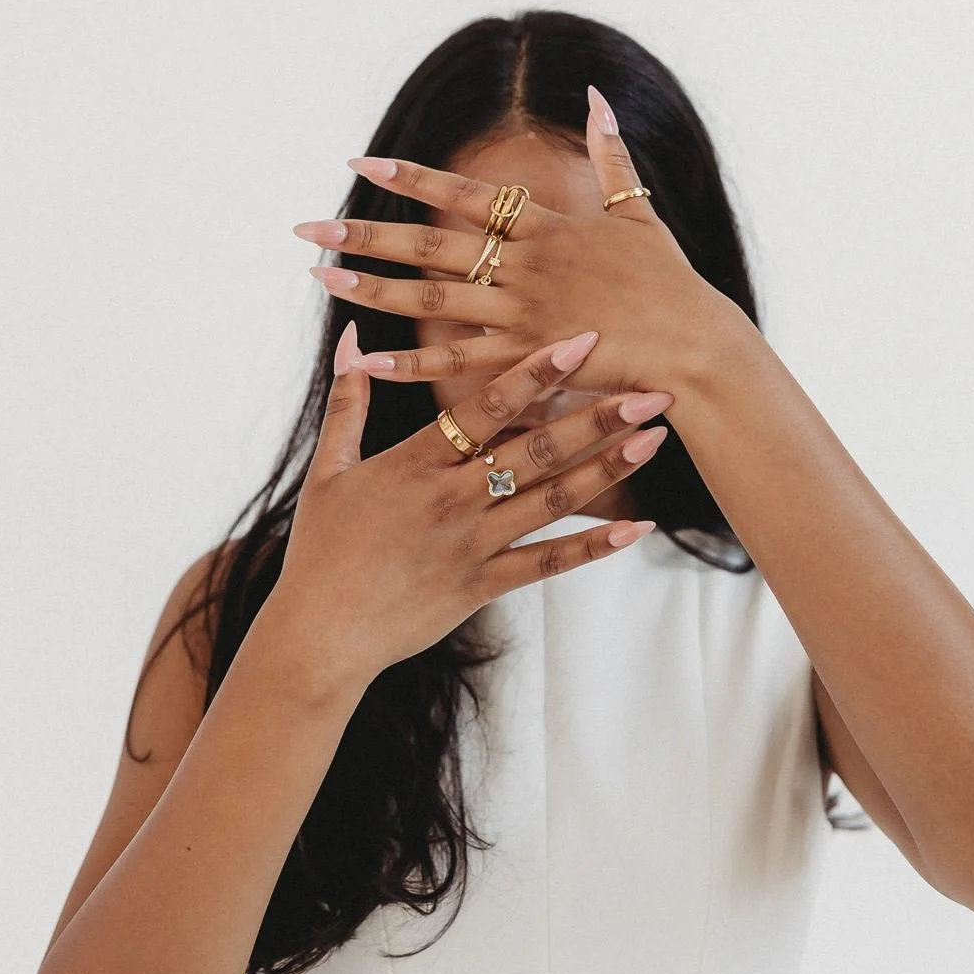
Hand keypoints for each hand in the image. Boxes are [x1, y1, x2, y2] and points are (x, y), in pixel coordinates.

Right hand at [271, 324, 670, 691]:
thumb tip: (350, 338)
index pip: (487, 406)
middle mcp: (451, 499)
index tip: (583, 340)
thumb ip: (348, 401)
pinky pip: (547, 564)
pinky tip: (636, 528)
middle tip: (650, 388)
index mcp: (416, 463)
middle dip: (597, 416)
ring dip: (607, 468)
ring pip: (552, 500)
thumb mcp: (328, 470)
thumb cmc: (321, 549)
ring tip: (653, 439)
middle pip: (536, 448)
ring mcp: (472, 544)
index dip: (537, 371)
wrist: (320, 634)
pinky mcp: (483, 586)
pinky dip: (594, 547)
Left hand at [292, 87, 722, 397]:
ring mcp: (525, 313)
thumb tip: (595, 95)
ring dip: (372, 292)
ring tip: (320, 281)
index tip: (361, 165)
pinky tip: (365, 362)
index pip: (466, 196)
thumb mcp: (641, 211)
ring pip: (432, 301)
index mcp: (549, 228)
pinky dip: (410, 364)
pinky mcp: (530, 360)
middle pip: (432, 247)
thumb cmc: (673, 284)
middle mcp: (528, 266)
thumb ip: (611, 155)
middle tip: (308, 230)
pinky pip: (458, 363)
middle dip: (366, 237)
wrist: (697, 346)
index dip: (412, 180)